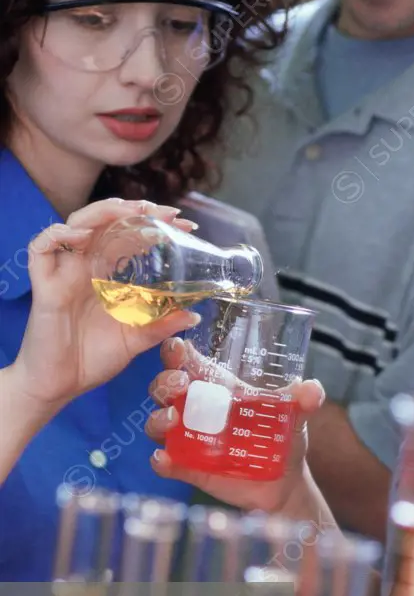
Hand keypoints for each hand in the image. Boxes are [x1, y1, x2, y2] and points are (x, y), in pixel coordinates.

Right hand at [12, 198, 201, 411]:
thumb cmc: (91, 359)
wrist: (59, 386)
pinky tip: (81, 235)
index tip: (185, 223)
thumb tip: (192, 315)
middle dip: (134, 209)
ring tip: (129, 210)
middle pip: (104, 221)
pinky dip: (58, 235)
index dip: (154, 222)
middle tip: (165, 212)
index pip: (129, 235)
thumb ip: (160, 325)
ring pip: (75, 224)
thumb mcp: (136, 339)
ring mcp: (63, 273)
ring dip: (102, 212)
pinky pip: (40, 249)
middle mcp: (85, 267)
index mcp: (106, 275)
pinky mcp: (43, 286)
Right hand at [145, 336, 324, 513]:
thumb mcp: (295, 415)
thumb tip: (313, 390)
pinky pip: (165, 462)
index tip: (177, 347)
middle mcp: (196, 409)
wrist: (284, 484)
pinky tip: (164, 458)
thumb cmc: (283, 438)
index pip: (188, 362)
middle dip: (164, 381)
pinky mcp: (188, 467)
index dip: (176, 351)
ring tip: (174, 420)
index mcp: (218, 388)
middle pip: (164, 386)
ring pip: (156, 421)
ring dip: (158, 417)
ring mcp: (188, 439)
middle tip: (180, 385)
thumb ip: (303, 400)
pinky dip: (161, 460)